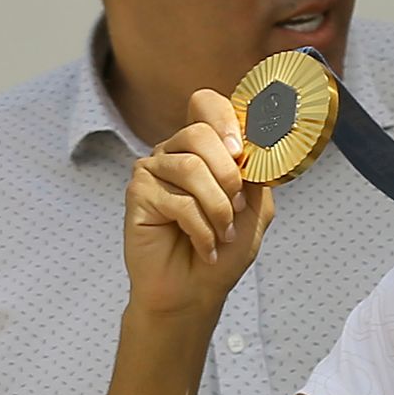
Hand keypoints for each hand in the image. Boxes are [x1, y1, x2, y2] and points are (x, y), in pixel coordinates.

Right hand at [122, 90, 273, 321]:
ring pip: (190, 167)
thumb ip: (256, 173)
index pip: (206, 104)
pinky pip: (177, 200)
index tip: (243, 151)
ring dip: (218, 208)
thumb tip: (256, 145)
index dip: (226, 118)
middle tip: (237, 209)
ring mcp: (152, 170)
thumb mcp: (255, 207)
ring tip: (222, 232)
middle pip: (199, 133)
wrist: (196, 289)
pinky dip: (201, 229)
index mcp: (205, 148)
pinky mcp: (137, 193)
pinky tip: (203, 245)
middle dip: (229, 176)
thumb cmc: (225, 248)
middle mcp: (175, 152)